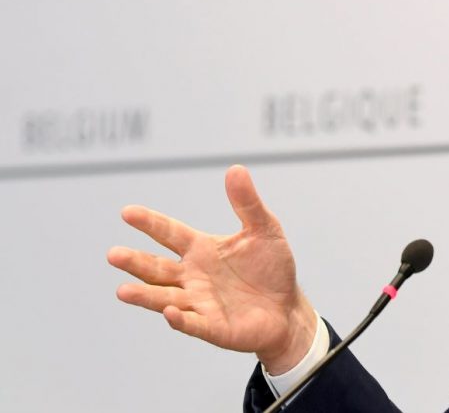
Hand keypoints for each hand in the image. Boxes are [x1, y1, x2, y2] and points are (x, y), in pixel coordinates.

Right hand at [107, 165, 317, 373]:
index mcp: (201, 250)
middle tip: (113, 254)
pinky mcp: (213, 327)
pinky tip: (169, 312)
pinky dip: (179, 319)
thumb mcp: (264, 229)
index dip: (150, 223)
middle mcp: (193, 276)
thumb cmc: (272, 268)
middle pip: (157, 269)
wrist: (288, 308)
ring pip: (165, 298)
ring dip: (145, 295)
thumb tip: (236, 169)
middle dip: (135, 262)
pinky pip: (192, 323)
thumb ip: (247, 203)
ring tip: (122, 291)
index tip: (127, 212)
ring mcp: (200, 303)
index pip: (169, 233)